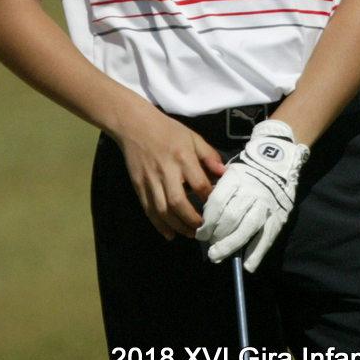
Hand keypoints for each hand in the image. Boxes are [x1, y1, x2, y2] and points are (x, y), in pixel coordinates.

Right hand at [112, 105, 225, 239]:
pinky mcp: (138, 186)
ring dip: (177, 226)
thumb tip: (225, 173)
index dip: (210, 199)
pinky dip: (159, 225)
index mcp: (183, 158)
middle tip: (204, 229)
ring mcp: (150, 181)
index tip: (218, 209)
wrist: (134, 125)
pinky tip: (169, 234)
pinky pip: (149, 210)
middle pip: (178, 203)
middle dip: (192, 220)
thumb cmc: (167, 130)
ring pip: (162, 211)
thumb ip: (209, 155)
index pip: (199, 184)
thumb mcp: (193, 137)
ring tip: (190, 234)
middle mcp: (166, 171)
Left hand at [195, 119, 308, 271]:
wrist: (279, 163)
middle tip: (207, 247)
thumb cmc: (248, 171)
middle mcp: (250, 192)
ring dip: (230, 244)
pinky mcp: (277, 217)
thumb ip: (219, 190)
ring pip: (246, 228)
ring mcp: (265, 205)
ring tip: (217, 255)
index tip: (200, 232)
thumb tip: (205, 215)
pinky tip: (247, 265)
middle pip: (230, 217)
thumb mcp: (231, 173)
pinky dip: (257, 252)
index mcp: (236, 179)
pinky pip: (266, 236)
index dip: (208, 220)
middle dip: (216, 235)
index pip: (218, 201)